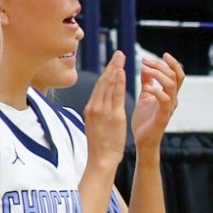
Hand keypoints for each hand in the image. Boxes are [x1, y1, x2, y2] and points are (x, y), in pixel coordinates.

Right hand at [83, 51, 127, 170]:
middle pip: (103, 82)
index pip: (99, 86)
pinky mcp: (112, 116)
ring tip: (121, 57)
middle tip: (118, 54)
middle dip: (111, 66)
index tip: (113, 63)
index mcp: (91, 108)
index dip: (107, 73)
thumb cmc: (101, 146)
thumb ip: (100, 113)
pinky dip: (118, 82)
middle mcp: (94, 106)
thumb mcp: (97, 125)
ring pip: (108, 85)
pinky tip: (121, 71)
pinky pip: (115, 95)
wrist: (100, 159)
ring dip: (115, 69)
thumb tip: (103, 105)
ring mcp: (102, 110)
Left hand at [132, 52, 184, 151]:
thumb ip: (147, 83)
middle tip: (145, 61)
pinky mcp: (163, 116)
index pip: (177, 74)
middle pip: (175, 76)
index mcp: (169, 94)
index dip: (172, 63)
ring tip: (144, 69)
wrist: (143, 140)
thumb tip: (145, 68)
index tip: (162, 54)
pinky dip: (157, 91)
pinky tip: (147, 87)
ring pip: (172, 85)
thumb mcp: (145, 96)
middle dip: (161, 65)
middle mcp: (172, 99)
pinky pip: (165, 100)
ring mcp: (169, 108)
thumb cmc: (144, 120)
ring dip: (158, 74)